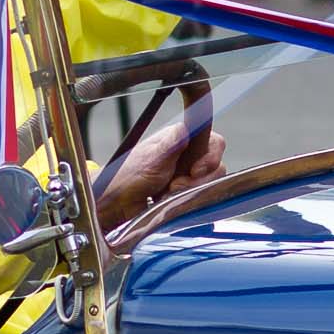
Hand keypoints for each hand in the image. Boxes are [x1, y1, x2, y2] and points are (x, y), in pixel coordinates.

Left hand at [94, 122, 226, 223]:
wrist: (117, 204)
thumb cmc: (129, 178)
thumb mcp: (151, 160)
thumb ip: (171, 146)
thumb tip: (186, 129)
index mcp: (181, 140)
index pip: (214, 141)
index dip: (211, 156)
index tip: (196, 171)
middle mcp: (187, 155)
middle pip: (216, 166)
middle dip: (198, 180)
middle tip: (175, 186)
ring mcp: (188, 175)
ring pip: (210, 183)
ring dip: (191, 191)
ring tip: (168, 194)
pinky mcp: (187, 192)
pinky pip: (202, 197)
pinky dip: (190, 201)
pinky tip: (171, 201)